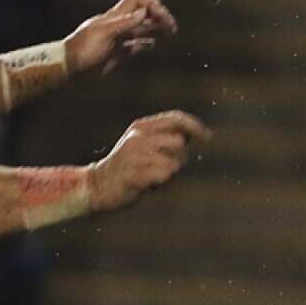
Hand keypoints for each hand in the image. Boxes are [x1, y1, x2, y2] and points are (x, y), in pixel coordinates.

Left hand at [65, 0, 177, 75]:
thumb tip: (144, 12)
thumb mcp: (104, 34)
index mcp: (114, 17)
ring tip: (170, 32)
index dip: (151, 4)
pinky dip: (145, 44)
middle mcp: (117, 26)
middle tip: (172, 26)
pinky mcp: (115, 54)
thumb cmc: (82, 49)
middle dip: (158, 16)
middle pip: (142, 14)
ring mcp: (116, 40)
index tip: (162, 16)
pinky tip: (152, 45)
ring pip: (140, 30)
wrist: (67, 68)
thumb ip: (124, 23)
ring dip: (155, 28)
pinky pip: (133, 46)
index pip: (136, 1)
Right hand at [88, 111, 209, 210]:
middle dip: (180, 159)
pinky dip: (162, 185)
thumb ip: (163, 137)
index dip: (195, 125)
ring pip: (174, 163)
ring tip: (154, 177)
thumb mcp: (141, 144)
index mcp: (140, 128)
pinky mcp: (135, 174)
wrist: (97, 186)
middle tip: (165, 168)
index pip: (175, 118)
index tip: (208, 136)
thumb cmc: (126, 168)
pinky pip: (164, 178)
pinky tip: (149, 186)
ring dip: (170, 174)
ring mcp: (136, 156)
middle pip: (180, 142)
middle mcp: (138, 138)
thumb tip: (193, 133)